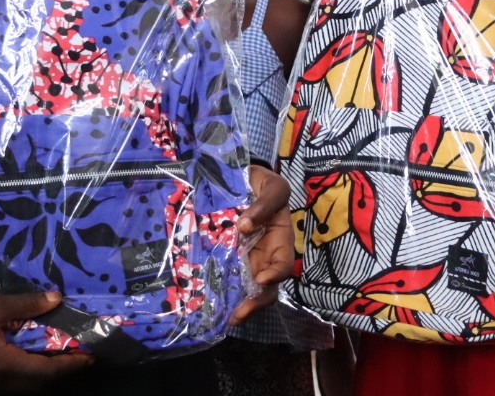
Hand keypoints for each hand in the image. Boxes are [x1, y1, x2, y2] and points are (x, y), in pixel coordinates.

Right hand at [0, 278, 89, 392]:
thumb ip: (26, 305)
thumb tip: (57, 299)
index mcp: (1, 367)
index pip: (45, 373)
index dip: (70, 366)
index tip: (90, 358)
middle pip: (34, 386)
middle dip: (56, 373)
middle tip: (74, 356)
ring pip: (16, 389)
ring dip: (35, 375)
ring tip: (50, 355)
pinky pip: (0, 385)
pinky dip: (16, 374)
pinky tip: (19, 357)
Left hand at [231, 165, 293, 323]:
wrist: (241, 177)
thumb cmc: (262, 184)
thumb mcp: (272, 186)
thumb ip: (265, 203)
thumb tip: (244, 226)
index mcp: (281, 240)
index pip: (284, 265)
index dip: (275, 275)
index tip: (260, 280)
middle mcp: (265, 255)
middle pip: (266, 287)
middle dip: (255, 303)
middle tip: (237, 315)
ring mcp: (247, 259)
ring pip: (247, 288)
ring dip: (239, 304)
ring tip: (224, 317)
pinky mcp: (229, 258)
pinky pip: (228, 277)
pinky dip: (223, 292)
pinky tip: (211, 303)